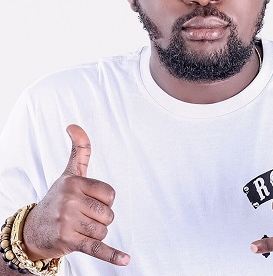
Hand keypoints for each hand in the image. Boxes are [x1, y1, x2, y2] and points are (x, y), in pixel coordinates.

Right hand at [22, 125, 129, 265]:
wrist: (34, 229)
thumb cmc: (58, 197)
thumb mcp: (69, 172)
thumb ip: (79, 150)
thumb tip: (73, 125)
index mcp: (75, 183)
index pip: (110, 194)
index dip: (104, 199)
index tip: (88, 200)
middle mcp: (70, 201)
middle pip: (109, 213)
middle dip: (100, 217)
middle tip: (82, 216)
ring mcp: (69, 222)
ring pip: (104, 229)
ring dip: (96, 232)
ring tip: (79, 227)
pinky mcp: (70, 242)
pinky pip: (97, 248)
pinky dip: (112, 255)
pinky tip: (126, 260)